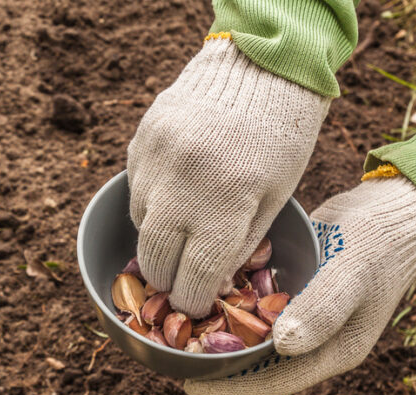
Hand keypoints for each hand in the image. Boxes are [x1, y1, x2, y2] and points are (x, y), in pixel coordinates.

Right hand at [128, 37, 329, 315]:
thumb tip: (208, 283)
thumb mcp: (275, 198)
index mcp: (227, 203)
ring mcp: (156, 160)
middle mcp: (183, 184)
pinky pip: (135, 189)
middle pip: (154, 258)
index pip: (193, 276)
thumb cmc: (280, 141)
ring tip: (182, 225)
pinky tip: (175, 190)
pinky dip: (150, 201)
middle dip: (166, 277)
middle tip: (179, 278)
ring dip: (158, 235)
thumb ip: (240, 244)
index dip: (191, 300)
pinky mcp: (140, 142)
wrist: (257, 69)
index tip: (194, 304)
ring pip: (140, 224)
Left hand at [184, 176, 415, 394]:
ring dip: (215, 331)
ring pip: (249, 335)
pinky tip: (194, 290)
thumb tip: (283, 346)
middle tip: (168, 353)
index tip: (188, 384)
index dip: (230, 387)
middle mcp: (311, 339)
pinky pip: (252, 305)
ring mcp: (299, 315)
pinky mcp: (289, 291)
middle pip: (254, 363)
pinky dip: (226, 302)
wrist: (393, 210)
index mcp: (330, 351)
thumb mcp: (351, 275)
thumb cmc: (378, 244)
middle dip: (213, 361)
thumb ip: (321, 310)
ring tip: (170, 326)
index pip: (272, 382)